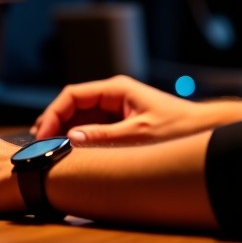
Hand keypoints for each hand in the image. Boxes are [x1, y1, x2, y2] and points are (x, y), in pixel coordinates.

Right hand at [31, 75, 206, 144]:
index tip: (43, 134)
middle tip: (40, 146)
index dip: (54, 113)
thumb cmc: (176, 128)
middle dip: (54, 123)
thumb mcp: (138, 135)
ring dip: (65, 132)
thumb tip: (71, 137)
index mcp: (116, 89)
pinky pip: (92, 128)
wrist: (201, 130)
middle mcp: (113, 95)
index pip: (73, 94)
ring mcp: (115, 108)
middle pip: (73, 105)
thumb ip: (104, 136)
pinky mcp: (119, 122)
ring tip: (50, 151)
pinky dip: (79, 138)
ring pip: (80, 118)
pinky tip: (70, 153)